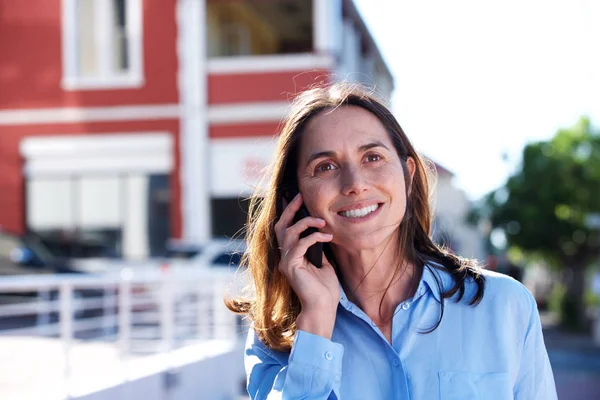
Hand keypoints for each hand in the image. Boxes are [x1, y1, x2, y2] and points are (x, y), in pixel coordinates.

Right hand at [274, 193, 339, 337]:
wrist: (322, 309)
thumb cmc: (324, 290)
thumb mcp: (323, 264)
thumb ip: (317, 249)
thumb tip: (321, 233)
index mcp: (291, 256)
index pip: (285, 230)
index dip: (288, 213)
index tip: (296, 198)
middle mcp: (284, 258)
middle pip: (281, 227)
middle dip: (290, 210)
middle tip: (300, 197)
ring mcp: (286, 262)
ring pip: (289, 233)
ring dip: (306, 223)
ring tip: (322, 221)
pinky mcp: (291, 267)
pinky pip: (300, 245)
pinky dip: (313, 238)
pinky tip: (326, 236)